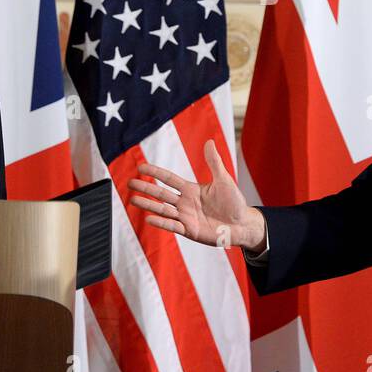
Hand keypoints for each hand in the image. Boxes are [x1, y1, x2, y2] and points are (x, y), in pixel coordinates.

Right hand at [128, 139, 264, 251]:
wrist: (241, 225)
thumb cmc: (234, 202)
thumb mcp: (224, 180)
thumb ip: (214, 162)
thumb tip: (209, 141)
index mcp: (191, 189)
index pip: (169, 179)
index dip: (155, 173)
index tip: (141, 167)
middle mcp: (185, 202)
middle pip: (161, 194)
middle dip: (145, 188)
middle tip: (129, 183)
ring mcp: (185, 217)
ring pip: (162, 209)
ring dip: (148, 205)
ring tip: (133, 199)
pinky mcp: (189, 230)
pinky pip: (172, 225)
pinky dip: (161, 222)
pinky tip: (149, 218)